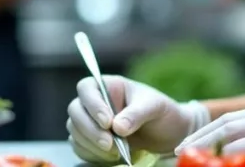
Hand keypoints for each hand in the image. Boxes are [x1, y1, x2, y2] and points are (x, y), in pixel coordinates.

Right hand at [67, 75, 209, 163]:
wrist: (169, 133)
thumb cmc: (162, 112)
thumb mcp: (154, 107)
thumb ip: (136, 114)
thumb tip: (118, 127)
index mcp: (109, 86)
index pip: (87, 88)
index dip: (92, 104)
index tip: (107, 122)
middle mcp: (96, 102)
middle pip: (75, 110)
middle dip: (90, 129)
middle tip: (110, 144)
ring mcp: (91, 121)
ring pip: (75, 130)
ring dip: (91, 144)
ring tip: (116, 153)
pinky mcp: (91, 140)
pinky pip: (80, 146)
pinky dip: (91, 154)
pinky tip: (111, 158)